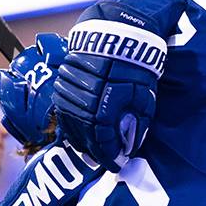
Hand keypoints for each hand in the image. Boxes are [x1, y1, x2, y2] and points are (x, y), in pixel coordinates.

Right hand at [53, 53, 156, 171]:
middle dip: (97, 153)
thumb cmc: (134, 70)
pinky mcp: (61, 90)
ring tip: (93, 152)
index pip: (104, 144)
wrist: (113, 40)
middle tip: (105, 161)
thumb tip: (130, 147)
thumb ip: (137, 125)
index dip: (111, 157)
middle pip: (87, 140)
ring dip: (83, 143)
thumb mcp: (144, 99)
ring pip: (72, 130)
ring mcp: (68, 99)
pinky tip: (79, 135)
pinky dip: (72, 129)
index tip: (117, 165)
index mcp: (104, 113)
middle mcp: (82, 109)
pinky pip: (64, 117)